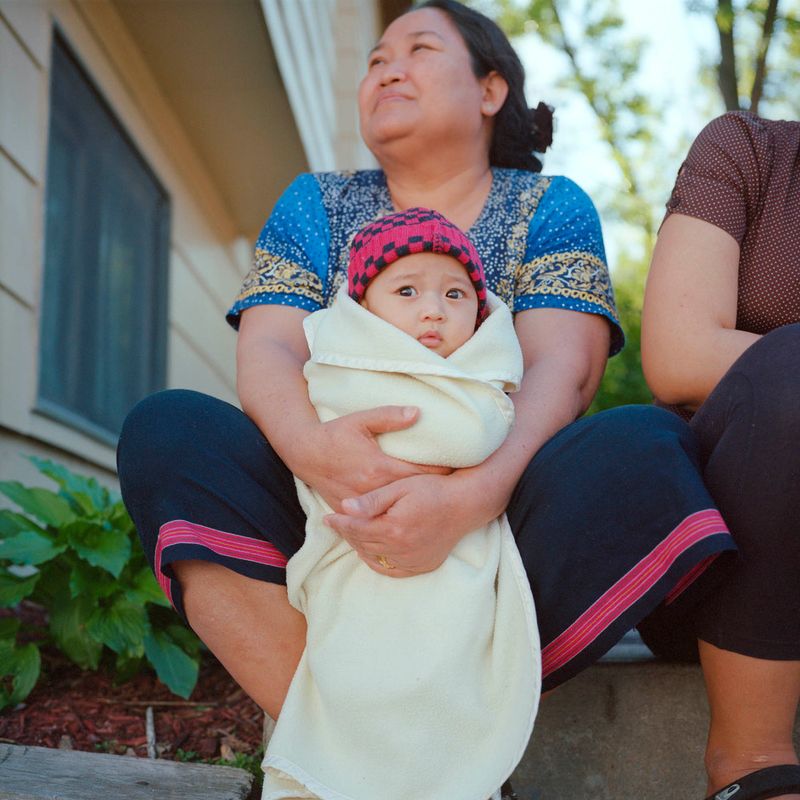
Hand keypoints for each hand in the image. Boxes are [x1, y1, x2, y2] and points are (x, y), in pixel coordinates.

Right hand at [293, 406, 451, 510]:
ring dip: (418, 506)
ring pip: (398, 511)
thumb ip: (389, 416)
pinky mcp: (355, 512)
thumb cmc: (334, 434)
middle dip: (435, 493)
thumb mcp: (360, 420)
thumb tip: (418, 413)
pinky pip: (381, 518)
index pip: (420, 475)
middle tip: (460, 488)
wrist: (304, 454)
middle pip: (413, 496)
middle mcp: (372, 491)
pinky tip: (412, 514)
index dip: (442, 474)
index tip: (461, 470)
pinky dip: (397, 515)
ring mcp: (363, 505)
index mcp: (378, 467)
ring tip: (441, 504)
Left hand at [324, 472, 493, 577]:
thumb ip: (372, 500)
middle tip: (336, 524)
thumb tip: (345, 507)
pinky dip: (376, 562)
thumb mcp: (401, 487)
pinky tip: (370, 551)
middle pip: (362, 543)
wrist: (464, 504)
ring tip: (351, 534)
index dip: (339, 523)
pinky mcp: (421, 565)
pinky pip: (391, 570)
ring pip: (374, 557)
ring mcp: (412, 560)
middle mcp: (401, 549)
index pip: (356, 528)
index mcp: (393, 528)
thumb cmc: (432, 490)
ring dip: (359, 546)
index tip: (327, 518)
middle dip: (347, 533)